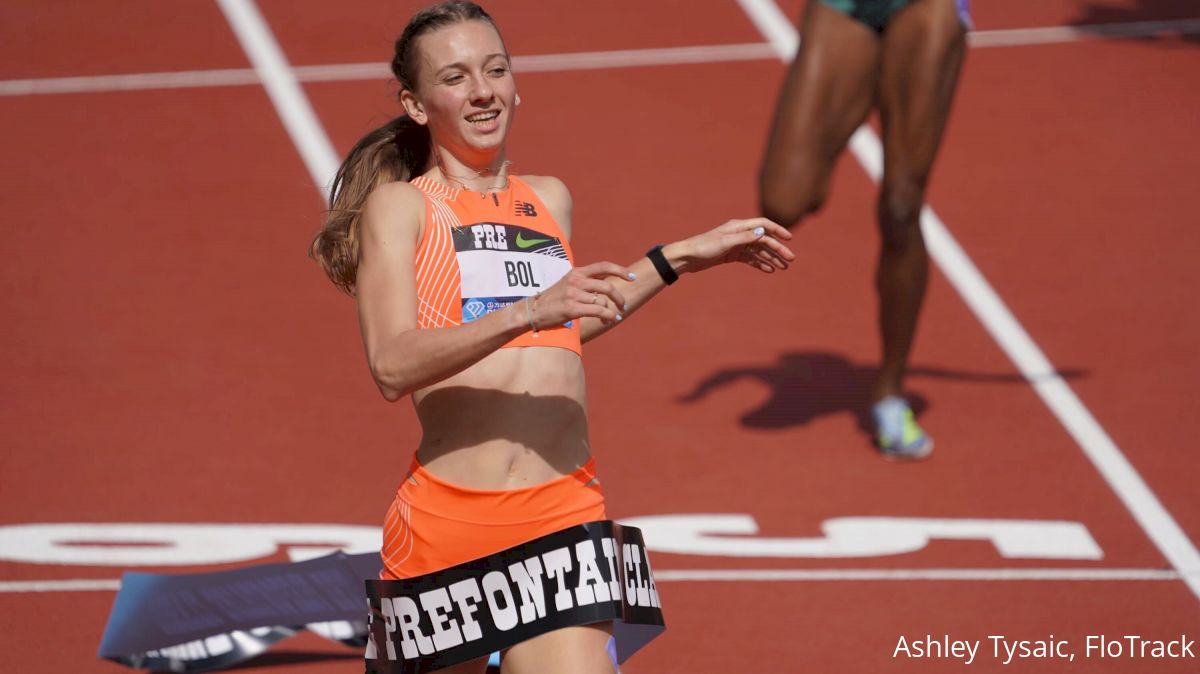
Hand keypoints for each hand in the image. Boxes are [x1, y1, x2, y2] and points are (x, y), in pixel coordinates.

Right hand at [530, 262, 633, 327]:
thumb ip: (584, 282)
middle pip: (607, 286)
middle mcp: (576, 280)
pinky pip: (598, 311)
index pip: (603, 266)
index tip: (632, 277)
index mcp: (577, 272)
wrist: (533, 310)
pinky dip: (608, 316)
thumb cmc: (552, 299)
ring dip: (613, 310)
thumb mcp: (567, 284)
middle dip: (619, 297)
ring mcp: (574, 294)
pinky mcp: (572, 308)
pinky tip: (611, 320)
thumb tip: (605, 287)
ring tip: (615, 316)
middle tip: (623, 305)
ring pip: (603, 300)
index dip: (620, 270)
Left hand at [674, 217, 794, 274]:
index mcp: (738, 226)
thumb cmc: (704, 247)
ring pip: (758, 251)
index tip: (789, 239)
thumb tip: (762, 232)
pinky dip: (760, 264)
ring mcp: (736, 245)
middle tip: (790, 260)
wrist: (687, 258)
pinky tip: (769, 270)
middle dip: (778, 249)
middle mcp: (739, 234)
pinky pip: (750, 259)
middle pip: (764, 240)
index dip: (778, 231)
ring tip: (783, 268)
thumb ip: (744, 237)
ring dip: (771, 258)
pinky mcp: (732, 255)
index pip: (763, 225)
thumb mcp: (725, 242)